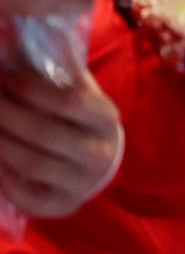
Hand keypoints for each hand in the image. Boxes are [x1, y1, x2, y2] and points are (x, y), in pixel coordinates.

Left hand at [0, 69, 123, 218]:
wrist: (101, 161)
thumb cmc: (80, 120)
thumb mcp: (78, 94)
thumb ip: (56, 76)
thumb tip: (16, 47)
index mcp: (106, 118)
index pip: (69, 101)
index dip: (30, 89)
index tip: (3, 79)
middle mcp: (100, 152)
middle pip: (45, 133)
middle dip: (6, 116)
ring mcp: (83, 183)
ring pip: (32, 164)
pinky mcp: (65, 206)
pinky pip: (26, 196)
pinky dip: (3, 178)